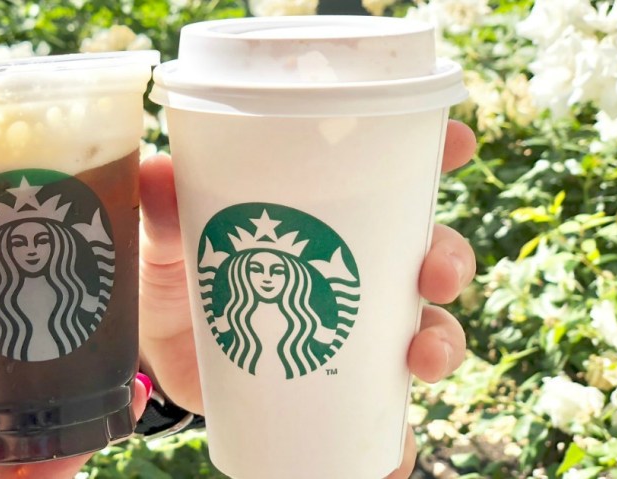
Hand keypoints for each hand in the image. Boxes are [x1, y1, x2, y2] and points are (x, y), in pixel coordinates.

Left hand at [138, 120, 477, 477]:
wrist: (161, 360)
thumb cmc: (174, 282)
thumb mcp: (165, 245)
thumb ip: (162, 213)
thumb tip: (158, 171)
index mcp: (324, 218)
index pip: (392, 177)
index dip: (436, 153)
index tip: (458, 143)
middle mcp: (353, 270)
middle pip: (427, 254)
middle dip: (448, 259)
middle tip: (435, 276)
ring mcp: (354, 329)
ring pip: (426, 327)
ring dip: (443, 341)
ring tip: (422, 358)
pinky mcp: (341, 384)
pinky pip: (387, 410)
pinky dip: (403, 432)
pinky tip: (400, 450)